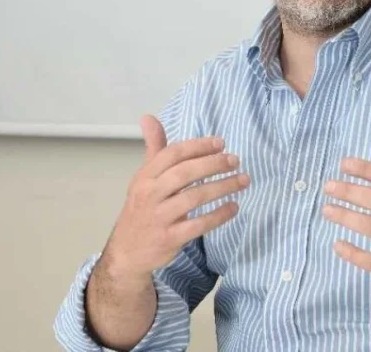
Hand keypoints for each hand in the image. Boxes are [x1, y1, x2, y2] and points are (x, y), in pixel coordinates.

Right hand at [101, 115, 249, 276]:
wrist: (127, 252)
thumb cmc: (141, 209)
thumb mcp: (143, 178)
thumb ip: (154, 149)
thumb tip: (148, 117)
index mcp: (145, 177)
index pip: (172, 154)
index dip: (198, 146)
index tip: (221, 143)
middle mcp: (150, 195)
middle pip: (184, 173)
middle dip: (213, 164)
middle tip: (235, 160)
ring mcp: (159, 217)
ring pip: (194, 197)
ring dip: (222, 187)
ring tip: (243, 180)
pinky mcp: (169, 238)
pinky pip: (198, 225)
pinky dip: (218, 215)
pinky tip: (233, 207)